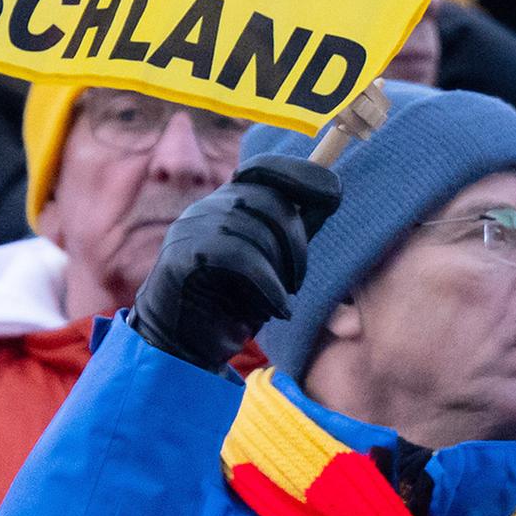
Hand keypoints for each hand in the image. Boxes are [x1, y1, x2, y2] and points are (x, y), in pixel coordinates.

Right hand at [129, 155, 337, 368]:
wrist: (186, 347)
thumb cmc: (233, 304)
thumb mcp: (275, 261)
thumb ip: (297, 227)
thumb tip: (331, 189)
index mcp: (226, 204)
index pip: (264, 168)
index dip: (302, 175)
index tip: (333, 195)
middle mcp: (205, 208)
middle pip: (269, 201)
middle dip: (297, 243)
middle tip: (296, 282)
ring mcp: (190, 230)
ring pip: (255, 229)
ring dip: (282, 272)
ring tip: (280, 302)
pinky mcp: (181, 258)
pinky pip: (239, 256)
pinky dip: (269, 286)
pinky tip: (277, 310)